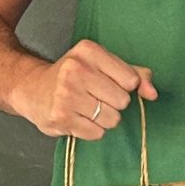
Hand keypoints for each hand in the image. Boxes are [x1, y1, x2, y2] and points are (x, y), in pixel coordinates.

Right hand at [12, 38, 157, 140]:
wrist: (31, 89)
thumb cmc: (74, 77)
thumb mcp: (103, 65)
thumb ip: (135, 74)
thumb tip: (153, 94)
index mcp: (89, 51)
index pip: (130, 80)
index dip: (125, 87)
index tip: (108, 84)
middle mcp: (76, 70)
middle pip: (122, 101)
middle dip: (113, 104)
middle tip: (94, 97)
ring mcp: (66, 95)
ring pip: (112, 120)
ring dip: (103, 119)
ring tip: (85, 108)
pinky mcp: (60, 117)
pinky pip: (97, 133)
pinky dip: (91, 130)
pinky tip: (77, 118)